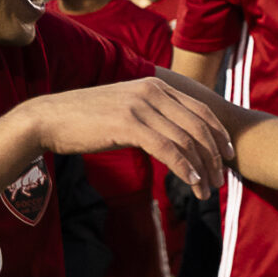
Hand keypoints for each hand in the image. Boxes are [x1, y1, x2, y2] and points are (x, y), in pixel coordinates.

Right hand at [32, 78, 231, 197]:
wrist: (49, 119)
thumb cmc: (87, 120)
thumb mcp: (128, 110)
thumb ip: (154, 116)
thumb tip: (177, 137)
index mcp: (156, 86)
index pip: (201, 110)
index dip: (219, 135)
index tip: (228, 155)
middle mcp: (152, 91)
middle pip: (199, 127)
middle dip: (214, 156)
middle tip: (219, 180)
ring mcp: (141, 106)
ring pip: (186, 140)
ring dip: (201, 169)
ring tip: (206, 191)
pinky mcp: (129, 124)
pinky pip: (167, 149)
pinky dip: (184, 168)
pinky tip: (191, 183)